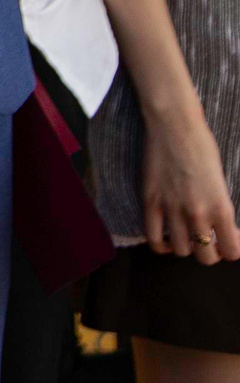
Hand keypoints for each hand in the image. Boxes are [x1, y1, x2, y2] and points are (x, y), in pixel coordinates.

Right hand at [142, 105, 237, 262]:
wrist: (174, 125)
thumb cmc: (202, 147)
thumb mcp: (221, 182)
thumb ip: (219, 207)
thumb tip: (218, 226)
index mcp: (221, 207)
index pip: (232, 251)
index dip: (232, 250)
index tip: (229, 241)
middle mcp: (198, 213)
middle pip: (207, 257)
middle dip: (211, 252)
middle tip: (209, 240)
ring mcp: (172, 208)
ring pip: (182, 251)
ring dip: (187, 247)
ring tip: (187, 236)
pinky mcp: (151, 201)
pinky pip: (154, 238)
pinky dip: (163, 246)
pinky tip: (168, 240)